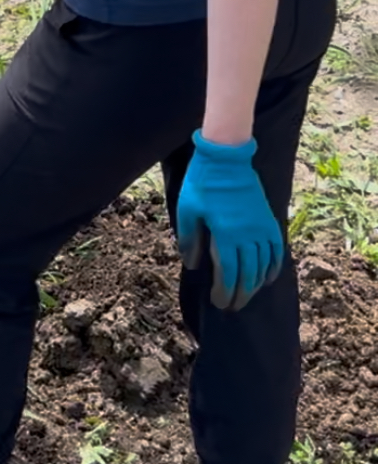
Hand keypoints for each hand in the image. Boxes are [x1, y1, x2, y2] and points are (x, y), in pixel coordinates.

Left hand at [176, 131, 284, 310]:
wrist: (226, 157)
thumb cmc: (202, 182)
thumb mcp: (187, 210)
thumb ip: (189, 239)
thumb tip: (193, 265)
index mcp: (225, 233)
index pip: (228, 272)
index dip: (225, 291)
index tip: (219, 303)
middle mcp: (247, 234)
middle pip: (248, 274)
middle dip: (240, 294)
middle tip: (232, 306)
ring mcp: (261, 228)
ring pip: (263, 266)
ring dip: (255, 285)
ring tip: (246, 296)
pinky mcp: (269, 220)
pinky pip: (276, 250)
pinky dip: (274, 267)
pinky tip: (267, 278)